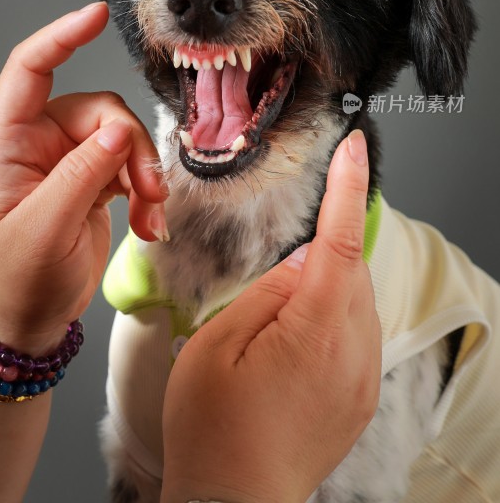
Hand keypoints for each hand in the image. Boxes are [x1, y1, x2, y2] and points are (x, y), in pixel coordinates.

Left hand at [0, 3, 166, 354]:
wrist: (24, 326)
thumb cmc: (13, 284)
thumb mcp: (44, 230)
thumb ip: (82, 175)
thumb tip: (118, 130)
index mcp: (8, 145)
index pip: (28, 71)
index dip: (60, 36)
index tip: (94, 15)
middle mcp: (38, 145)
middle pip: (99, 111)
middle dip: (132, 146)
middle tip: (148, 189)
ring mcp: (67, 163)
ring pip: (122, 139)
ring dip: (145, 175)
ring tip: (152, 216)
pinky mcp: (91, 183)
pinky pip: (130, 168)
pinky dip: (146, 193)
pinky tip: (150, 224)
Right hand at [161, 130, 380, 502]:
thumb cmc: (213, 427)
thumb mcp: (219, 342)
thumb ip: (269, 289)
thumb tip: (305, 257)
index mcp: (318, 330)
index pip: (342, 240)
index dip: (349, 188)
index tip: (356, 148)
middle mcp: (355, 350)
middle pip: (350, 267)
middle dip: (321, 250)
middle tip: (274, 274)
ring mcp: (363, 375)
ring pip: (355, 298)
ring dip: (326, 286)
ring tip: (275, 322)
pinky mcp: (362, 393)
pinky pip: (357, 330)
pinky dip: (333, 315)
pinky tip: (294, 340)